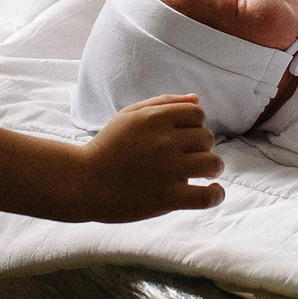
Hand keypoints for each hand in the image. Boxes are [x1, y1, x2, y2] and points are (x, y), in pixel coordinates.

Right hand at [75, 95, 225, 220]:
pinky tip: (212, 192)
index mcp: (154, 118)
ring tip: (201, 174)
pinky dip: (216, 194)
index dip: (195, 126)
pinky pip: (207, 195)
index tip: (184, 138)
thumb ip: (164, 104)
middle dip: (201, 147)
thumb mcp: (129, 116)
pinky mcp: (167, 198)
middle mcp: (163, 141)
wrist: (82, 183)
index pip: (197, 114)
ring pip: (212, 163)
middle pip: (206, 138)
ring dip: (212, 168)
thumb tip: (197, 100)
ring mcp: (167, 170)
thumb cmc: (107, 147)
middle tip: (185, 158)